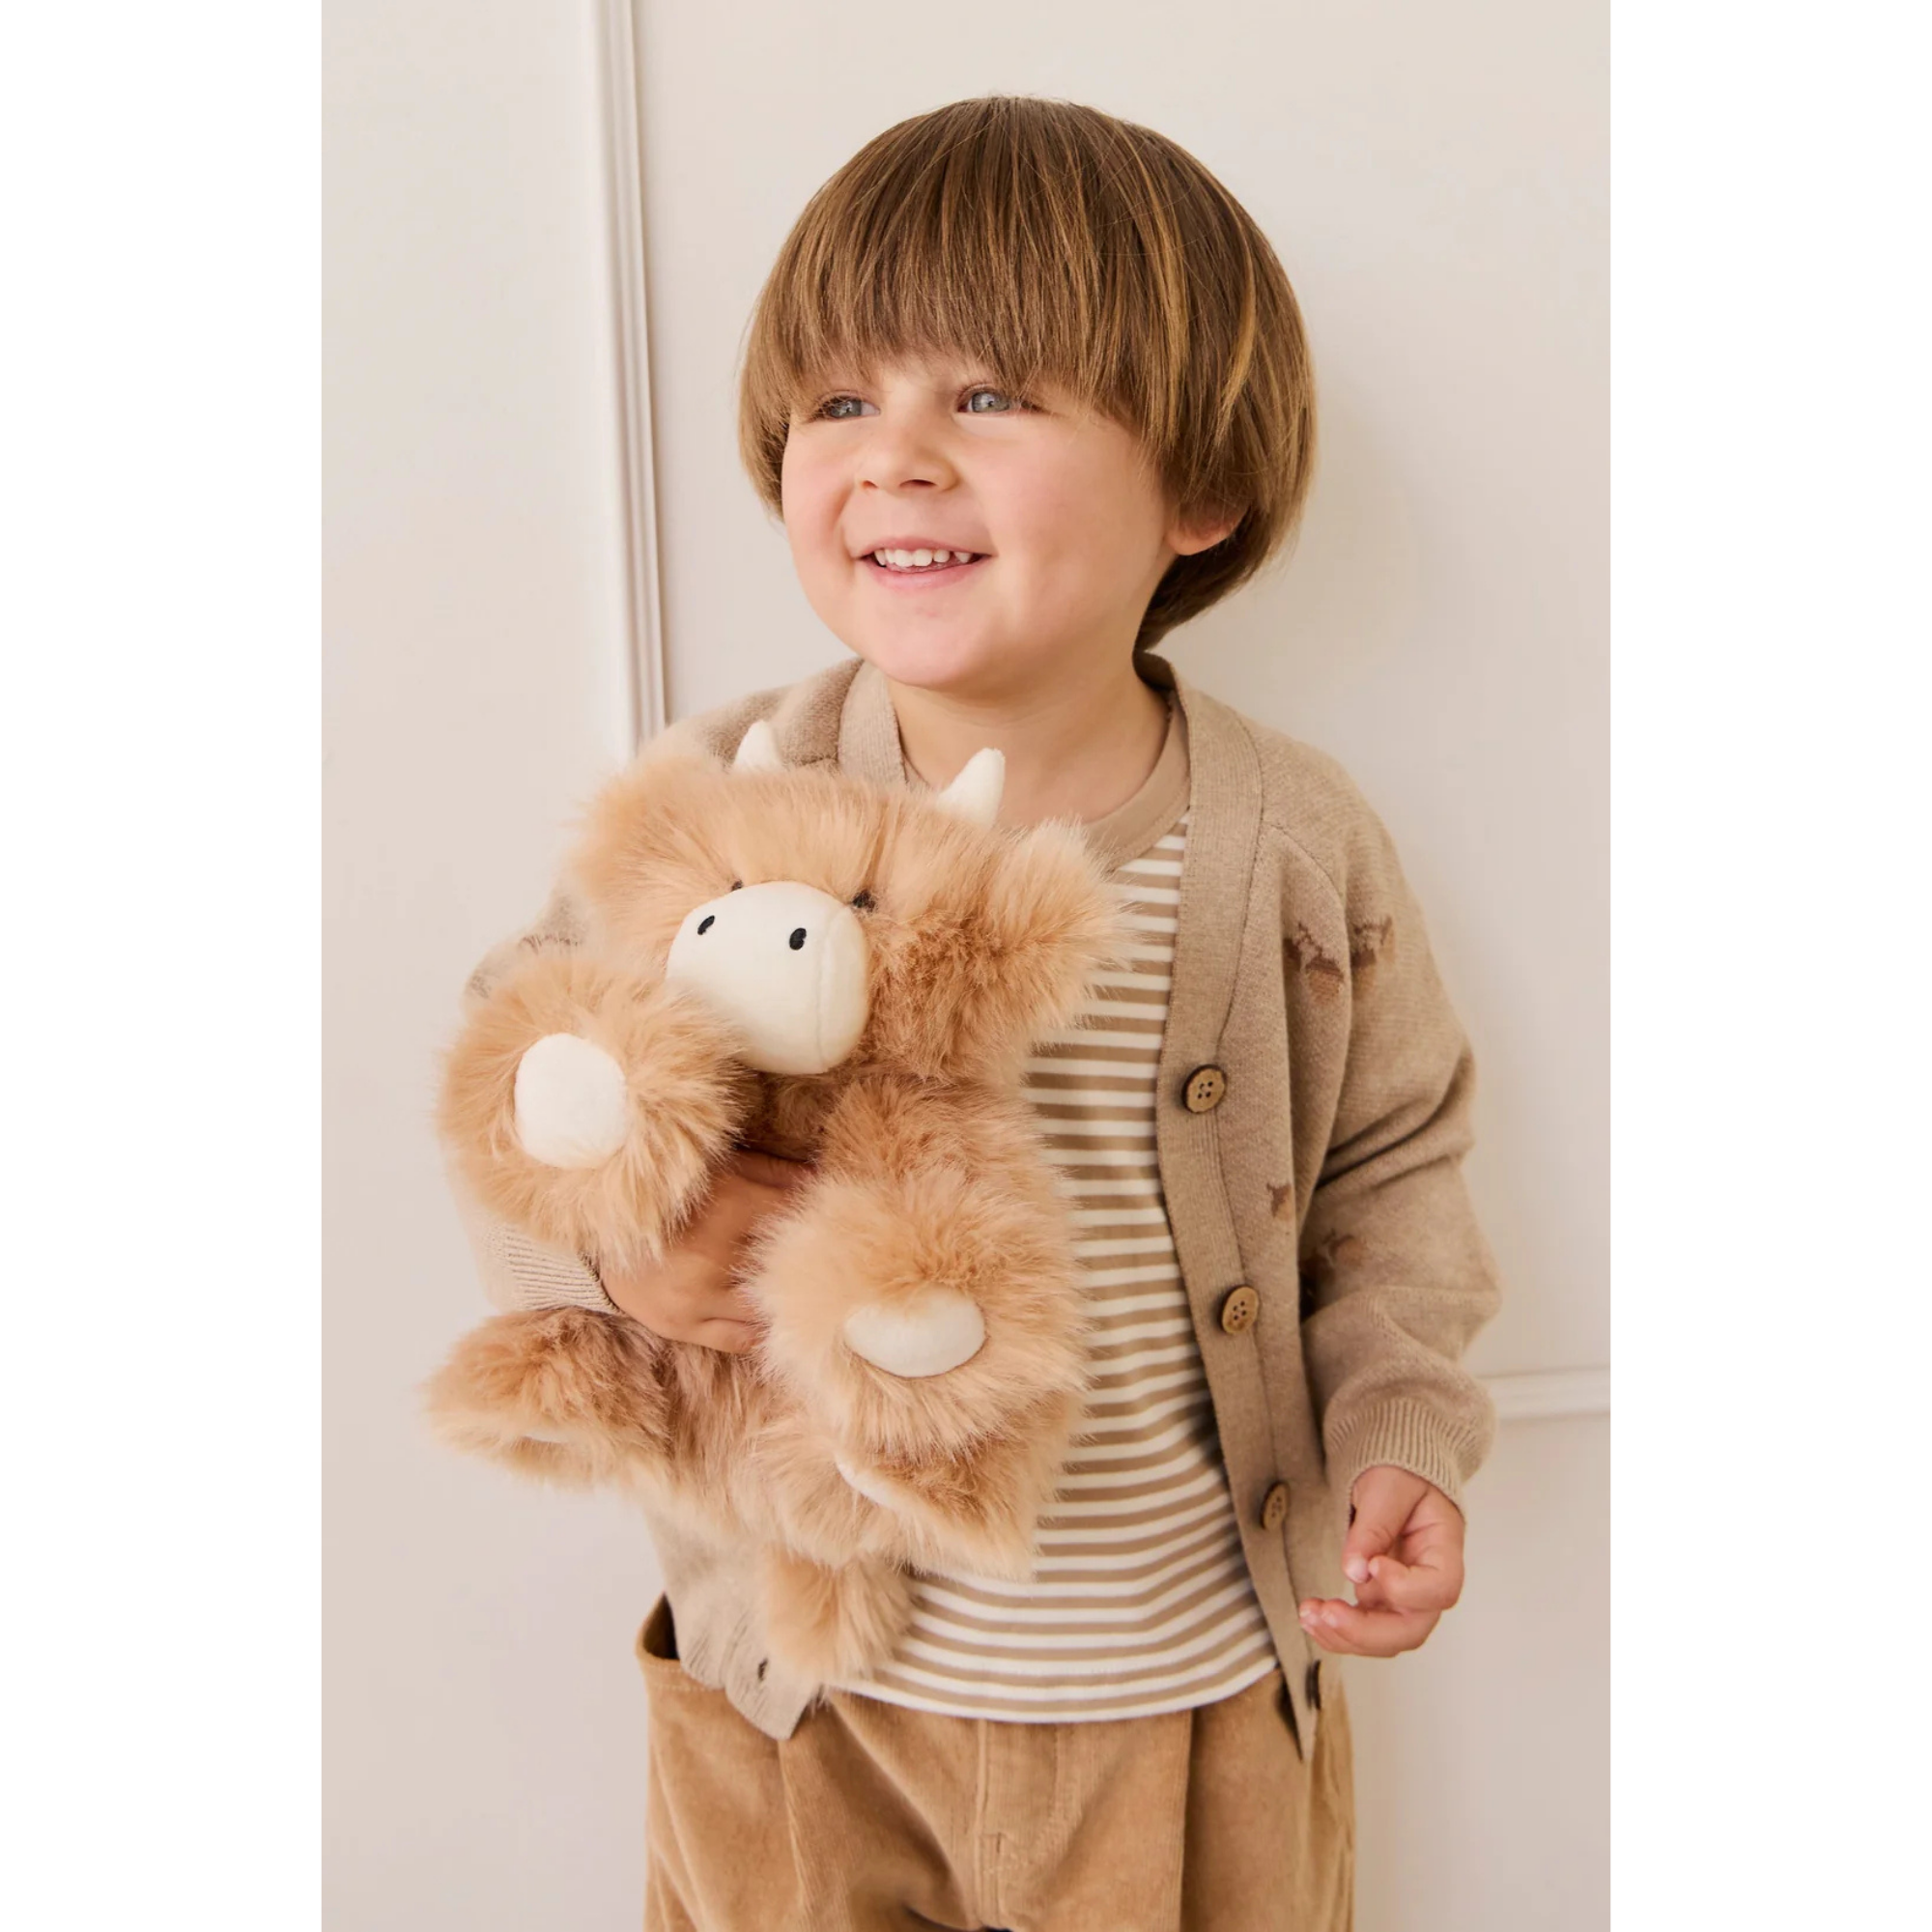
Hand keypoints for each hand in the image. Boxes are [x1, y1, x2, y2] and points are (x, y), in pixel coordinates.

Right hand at [599, 1148, 813, 1352]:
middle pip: (786, 1267)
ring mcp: (695, 1299)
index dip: (819, 1219)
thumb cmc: (668, 1192)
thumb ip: (773, 1174)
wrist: (597, 1233)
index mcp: (726, 1207)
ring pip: (767, 1308)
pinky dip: (761, 1327)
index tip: (835, 1221)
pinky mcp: (681, 1327)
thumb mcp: (721, 1168)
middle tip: (830, 1261)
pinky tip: (773, 1316)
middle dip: (810, 1261)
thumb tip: (824, 1182)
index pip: (794, 1219)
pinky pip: (741, 1340)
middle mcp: (712, 1258)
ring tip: (804, 1292)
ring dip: (786, 1300)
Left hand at [1297, 1465, 1464, 1657]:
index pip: (1441, 1587)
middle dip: (1367, 1631)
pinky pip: (1365, 1629)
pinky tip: (1312, 1616)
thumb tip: (1355, 1570)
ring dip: (1345, 1635)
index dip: (1407, 1589)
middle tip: (1328, 1613)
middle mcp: (1430, 1582)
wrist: (1394, 1476)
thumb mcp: (1387, 1486)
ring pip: (1386, 1638)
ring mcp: (1407, 1598)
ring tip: (1309, 1614)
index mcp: (1444, 1548)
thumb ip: (1374, 1525)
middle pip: (1412, 1628)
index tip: (1374, 1566)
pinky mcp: (1382, 1602)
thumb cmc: (1400, 1475)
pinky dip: (1337, 1629)